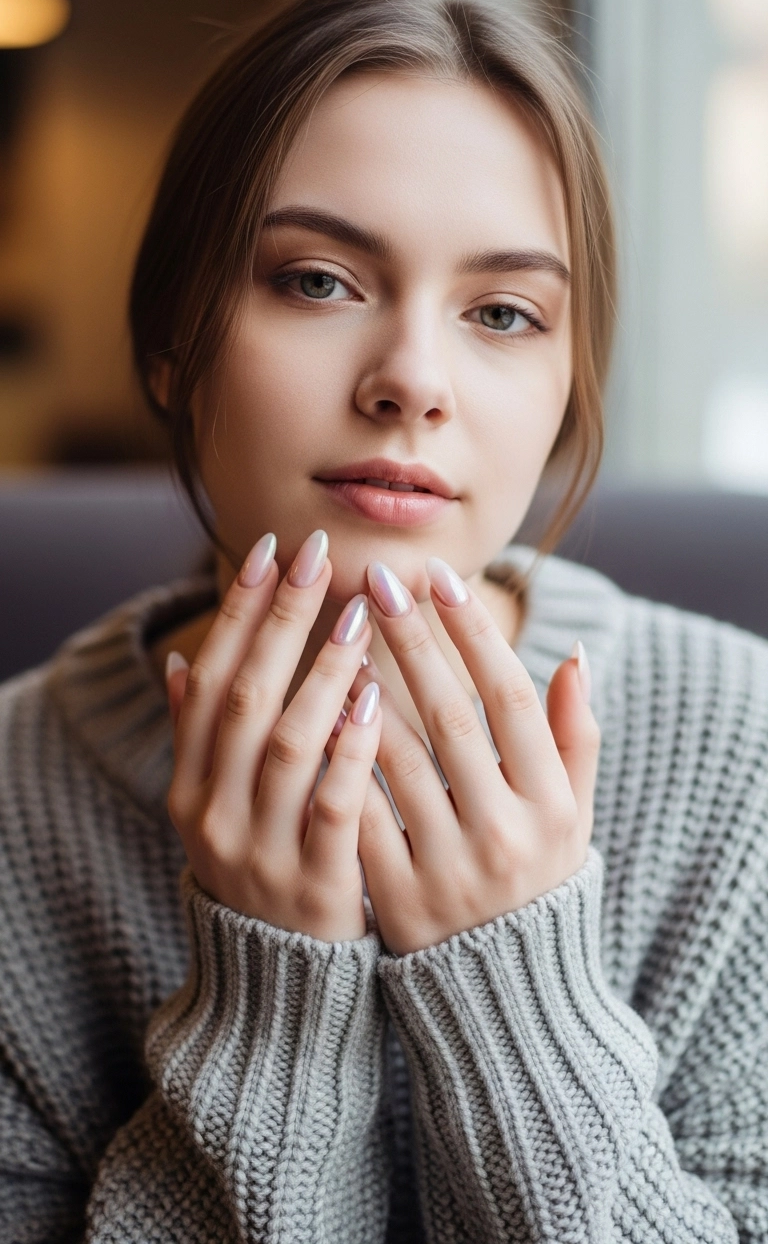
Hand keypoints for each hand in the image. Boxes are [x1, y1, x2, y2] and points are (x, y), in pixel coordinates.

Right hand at [164, 529, 381, 942]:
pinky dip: (352, 749)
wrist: (278, 983)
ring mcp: (260, 849)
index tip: (272, 551)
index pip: (210, 680)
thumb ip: (199, 740)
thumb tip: (179, 664)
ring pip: (287, 743)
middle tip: (321, 557)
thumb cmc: (261, 867)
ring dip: (323, 673)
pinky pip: (332, 806)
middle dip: (282, 621)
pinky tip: (381, 698)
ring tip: (361, 616)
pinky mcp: (313, 884)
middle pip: (246, 698)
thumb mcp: (215, 809)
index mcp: (190, 785)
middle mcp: (213, 813)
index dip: (239, 613)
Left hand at [336, 557, 599, 955]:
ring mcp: (448, 867)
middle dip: (411, 639)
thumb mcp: (574, 815)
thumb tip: (572, 653)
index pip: (509, 696)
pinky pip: (359, 812)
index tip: (440, 577)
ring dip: (365, 687)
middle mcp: (504, 832)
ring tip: (338, 629)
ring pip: (397, 757)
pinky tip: (318, 708)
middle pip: (450, 715)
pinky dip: (339, 758)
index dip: (473, 632)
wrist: (505, 994)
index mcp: (551, 804)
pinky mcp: (396, 897)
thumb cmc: (538, 880)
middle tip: (377, 577)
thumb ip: (575, 735)